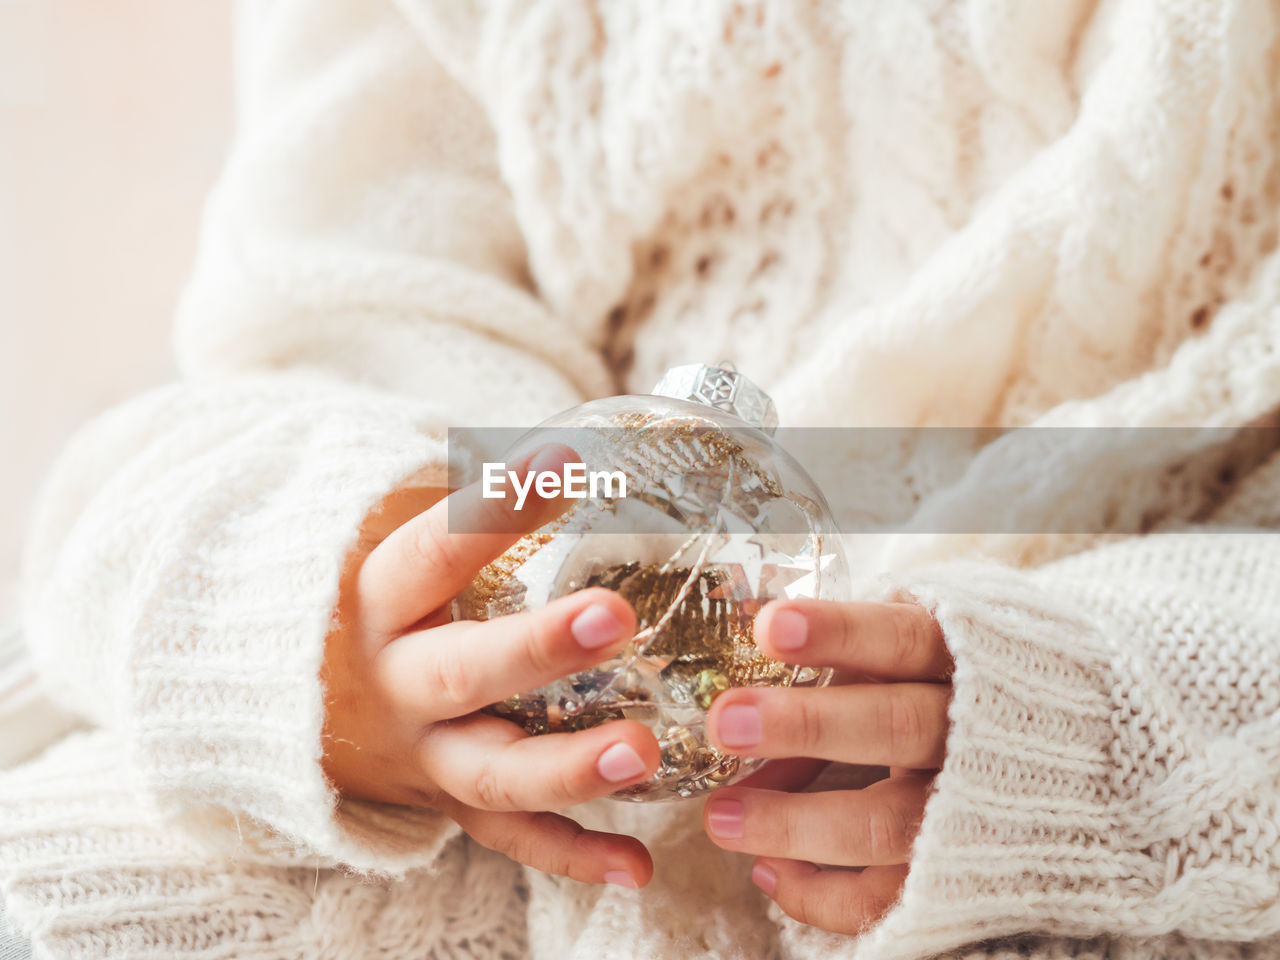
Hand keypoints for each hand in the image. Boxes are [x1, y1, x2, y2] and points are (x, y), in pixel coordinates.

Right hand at [322, 446, 660, 887]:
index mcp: (379, 603)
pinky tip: (636, 868)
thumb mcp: (392, 543)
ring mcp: (422, 754)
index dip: (493, 509)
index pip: (432, 549)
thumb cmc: (375, 601)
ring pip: (489, 772)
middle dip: (537, 648)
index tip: (566, 460)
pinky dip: (572, 857)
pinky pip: (510, 838)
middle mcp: (395, 683)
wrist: (292, 703)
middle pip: (462, 671)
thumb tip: (591, 437)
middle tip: (614, 615)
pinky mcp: (448, 802)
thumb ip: (471, 500)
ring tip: (641, 752)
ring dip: (566, 769)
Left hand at [702, 599, 951, 931]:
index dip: (840, 632)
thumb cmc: (963, 682)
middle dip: (806, 725)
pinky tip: (767, 869)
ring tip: (720, 817)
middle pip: (896, 727)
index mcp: (968, 659)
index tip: (771, 626)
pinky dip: (821, 893)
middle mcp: (976, 734)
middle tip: (726, 721)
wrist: (1079, 753)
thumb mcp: (920, 649)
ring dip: (794, 823)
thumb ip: (843, 661)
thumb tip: (745, 695)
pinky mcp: (960, 875)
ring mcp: (972, 811)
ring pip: (885, 824)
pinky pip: (889, 897)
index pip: (903, 637)